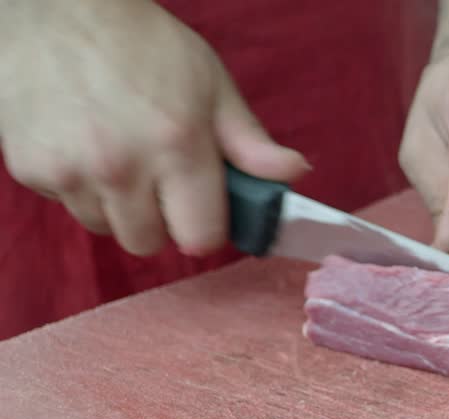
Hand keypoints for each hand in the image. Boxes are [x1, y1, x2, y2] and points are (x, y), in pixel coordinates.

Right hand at [0, 0, 308, 256]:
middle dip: (160, 220)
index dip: (204, 226)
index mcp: (177, 147)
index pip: (200, 239)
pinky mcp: (31, 170)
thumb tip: (295, 173)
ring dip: (117, 206)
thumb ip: (250, 141)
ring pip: (106, 229)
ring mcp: (70, 172)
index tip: (201, 206)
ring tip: (118, 155)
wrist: (54, 10)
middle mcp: (121, 168)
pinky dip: (78, 186)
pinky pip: (67, 206)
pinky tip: (83, 143)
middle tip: (157, 177)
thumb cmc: (144, 46)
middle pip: (149, 244)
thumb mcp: (211, 85)